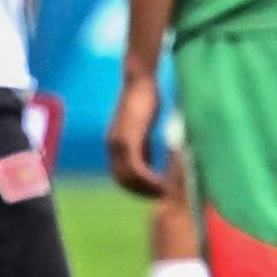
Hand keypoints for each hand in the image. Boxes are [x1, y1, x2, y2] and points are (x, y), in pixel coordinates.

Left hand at [107, 71, 165, 197]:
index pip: (120, 175)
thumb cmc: (144, 100)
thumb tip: (148, 161)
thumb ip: (142, 146)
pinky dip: (150, 180)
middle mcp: (112, 147)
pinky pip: (137, 169)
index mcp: (114, 145)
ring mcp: (118, 144)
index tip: (152, 192)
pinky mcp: (128, 140)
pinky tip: (163, 182)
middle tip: (160, 196)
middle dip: (141, 191)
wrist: (139, 80)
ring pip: (129, 178)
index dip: (135, 187)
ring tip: (164, 192)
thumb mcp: (142, 128)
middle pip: (122, 180)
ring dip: (147, 189)